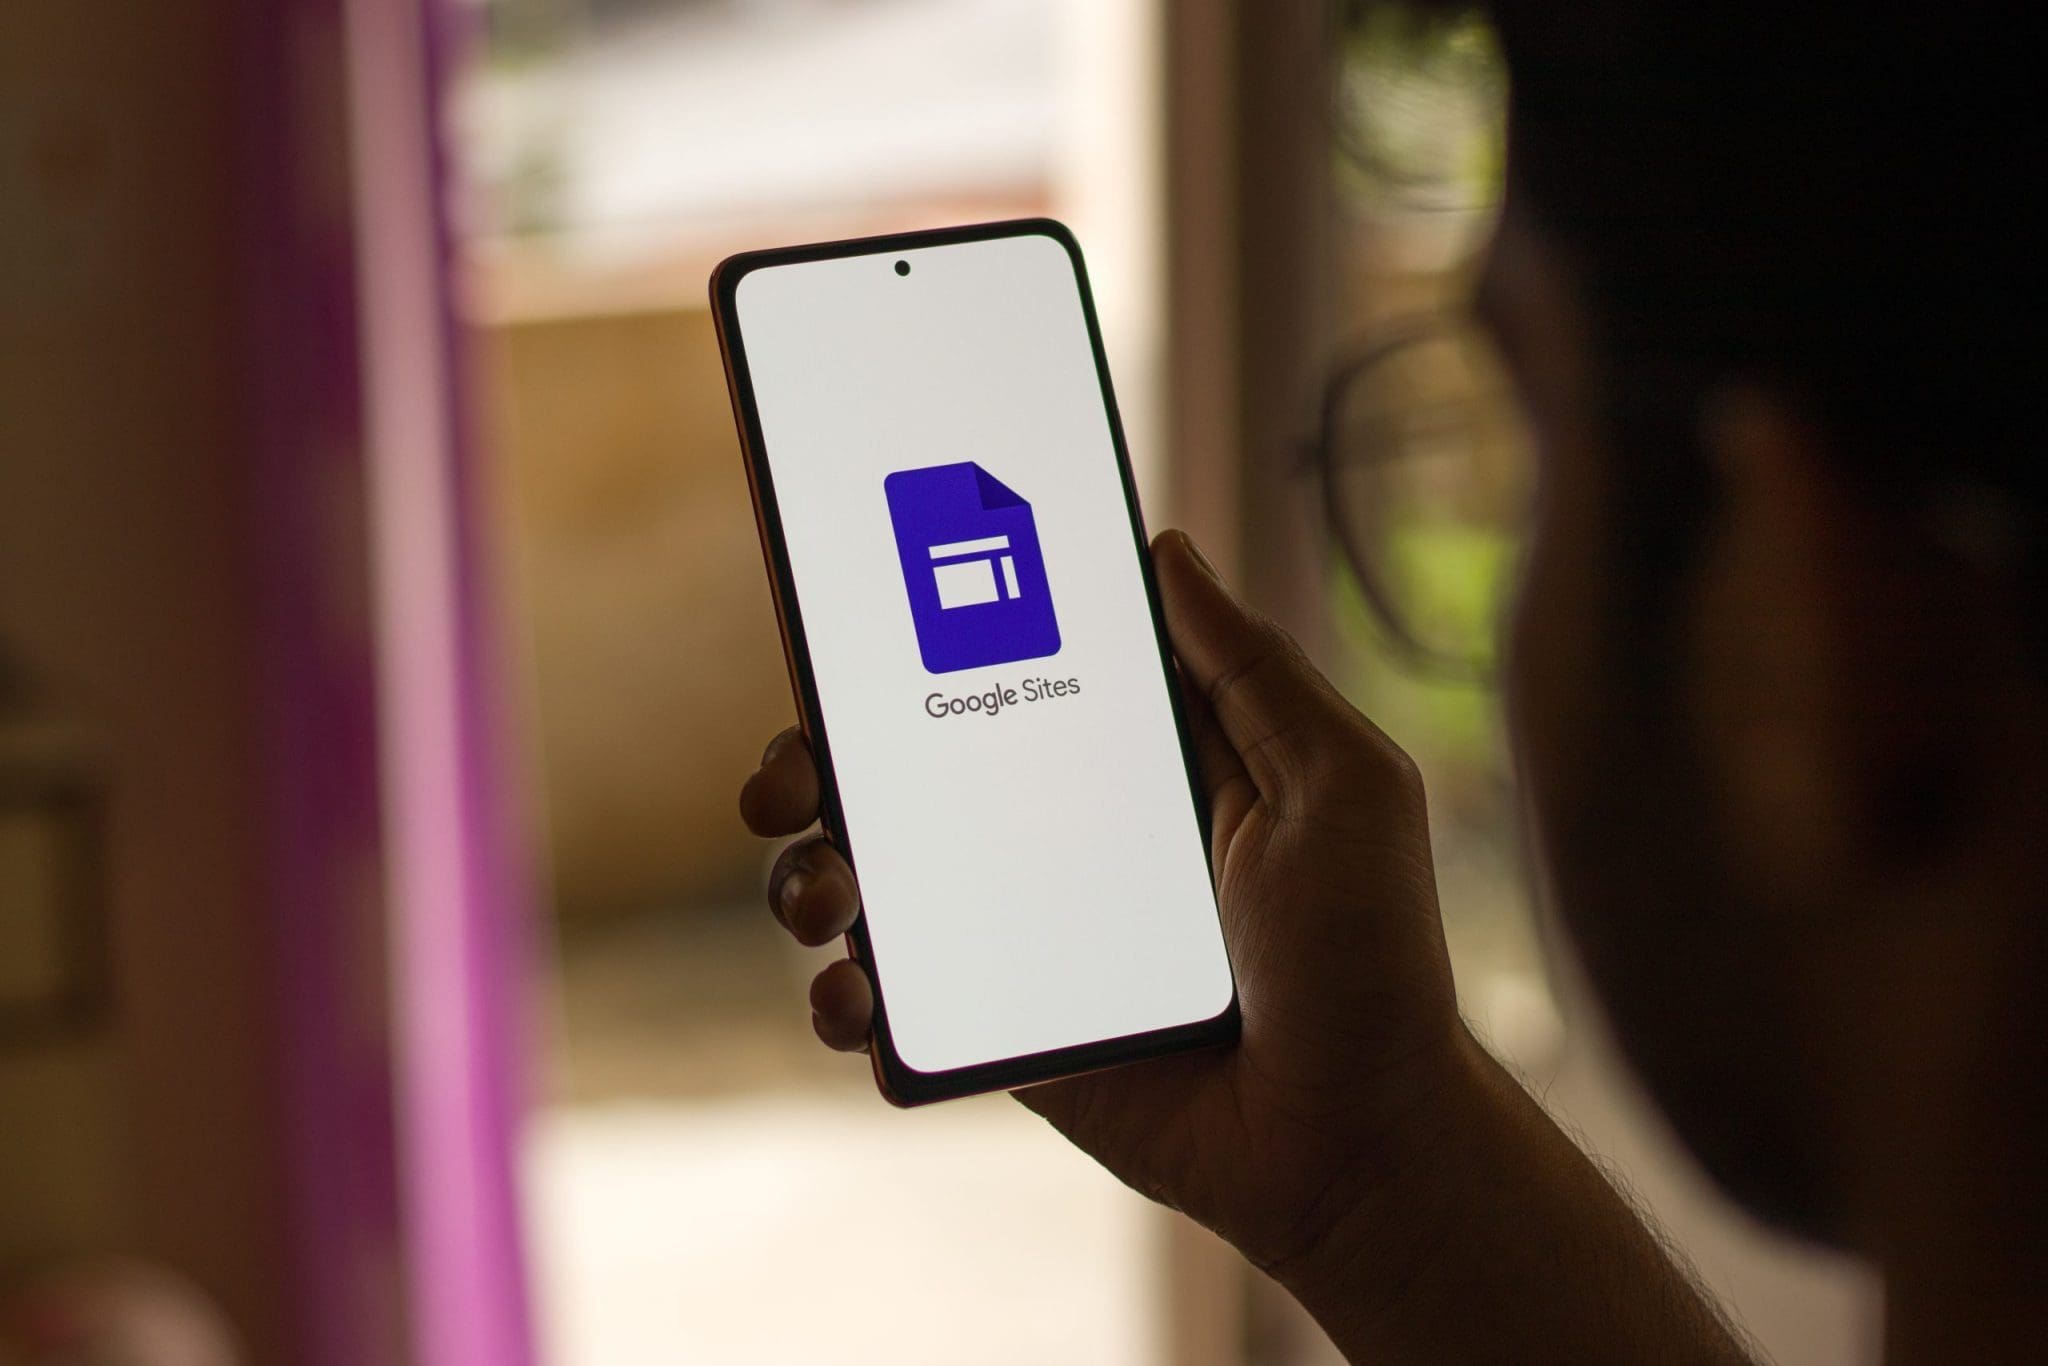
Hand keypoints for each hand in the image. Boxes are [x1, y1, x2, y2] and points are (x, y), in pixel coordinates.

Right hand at [740, 530, 1475, 1273]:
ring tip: (822, 898)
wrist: (1351, 1139)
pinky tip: (857, 1000)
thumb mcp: (1338, 787)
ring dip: (808, 877)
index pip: (1001, 679)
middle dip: (815, 762)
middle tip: (791, 779)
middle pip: (901, 775)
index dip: (920, 642)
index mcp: (1128, 765)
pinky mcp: (1001, 1029)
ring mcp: (1018, 936)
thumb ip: (1250, 673)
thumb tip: (1163, 554)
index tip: (854, 614)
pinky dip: (844, 1000)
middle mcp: (1056, 838)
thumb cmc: (1367, 958)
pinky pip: (891, 1007)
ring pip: (871, 885)